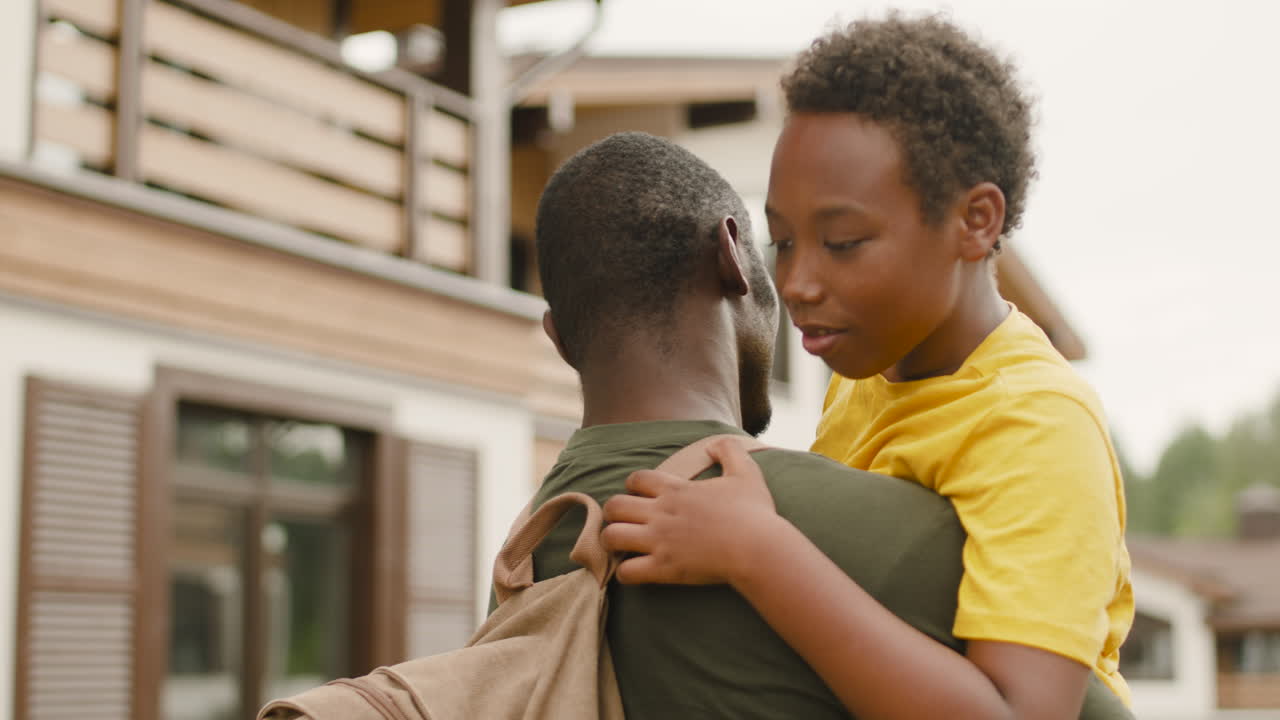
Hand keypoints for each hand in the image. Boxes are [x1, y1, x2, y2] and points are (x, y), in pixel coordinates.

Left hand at [601, 438, 783, 586]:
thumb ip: (730, 451)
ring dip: (612, 541)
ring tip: (621, 547)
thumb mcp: (746, 472)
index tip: (640, 495)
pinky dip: (625, 573)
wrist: (759, 549)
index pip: (636, 479)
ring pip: (611, 537)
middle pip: (614, 506)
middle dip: (613, 513)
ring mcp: (660, 541)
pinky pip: (626, 571)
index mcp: (676, 489)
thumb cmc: (754, 513)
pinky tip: (635, 571)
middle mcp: (661, 513)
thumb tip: (714, 445)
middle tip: (623, 521)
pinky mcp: (663, 568)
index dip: (633, 485)